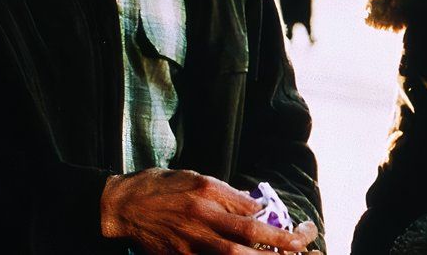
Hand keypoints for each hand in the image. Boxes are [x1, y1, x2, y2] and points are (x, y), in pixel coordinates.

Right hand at [100, 169, 319, 253]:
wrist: (121, 207)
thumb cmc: (162, 188)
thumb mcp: (199, 179)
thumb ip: (229, 196)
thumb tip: (257, 210)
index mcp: (208, 203)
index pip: (253, 222)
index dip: (281, 232)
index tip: (302, 232)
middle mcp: (201, 228)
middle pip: (246, 248)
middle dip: (279, 252)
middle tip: (305, 253)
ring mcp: (190, 250)